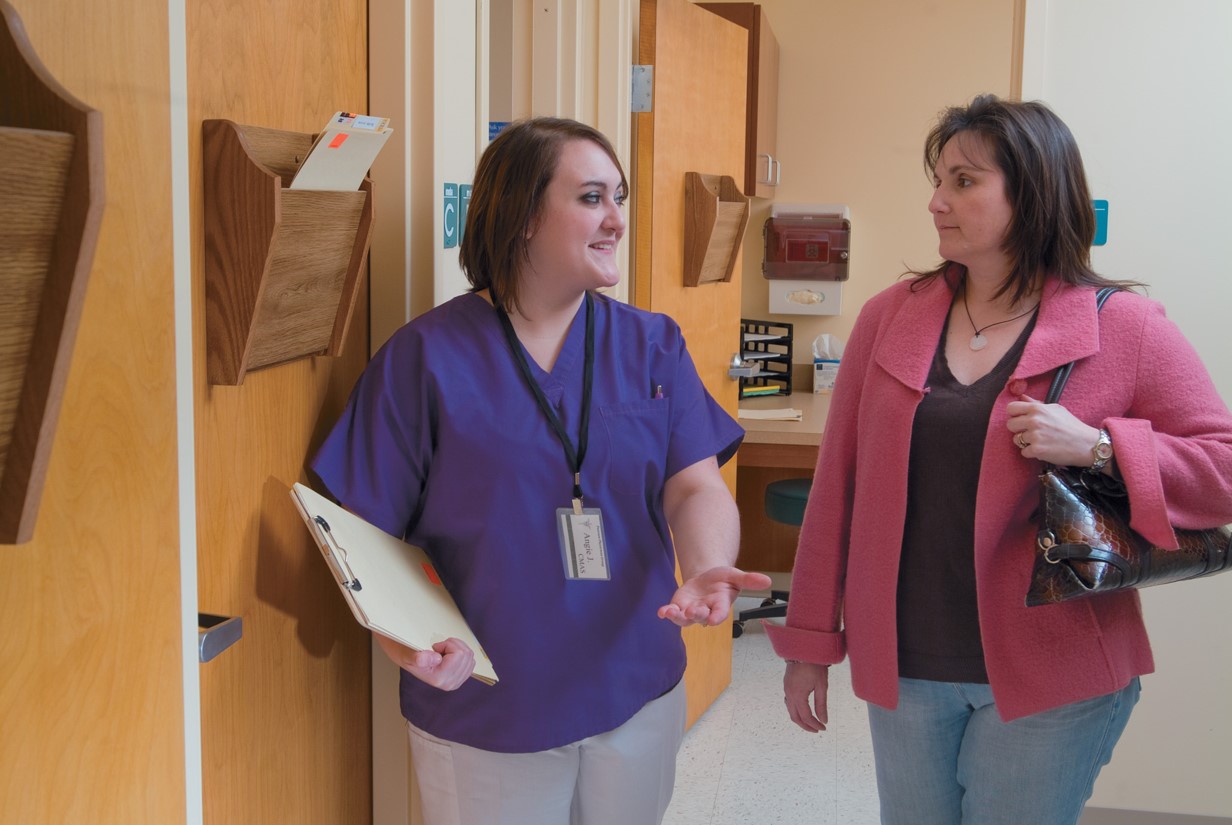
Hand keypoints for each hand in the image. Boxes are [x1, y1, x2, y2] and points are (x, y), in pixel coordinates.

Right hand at [374, 633, 475, 690]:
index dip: (448, 644)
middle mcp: (450, 683)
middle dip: (454, 645)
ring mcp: (456, 682)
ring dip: (458, 648)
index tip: (436, 647)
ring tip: (444, 651)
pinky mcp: (461, 679)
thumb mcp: (410, 656)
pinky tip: (451, 655)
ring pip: (470, 656)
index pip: (459, 654)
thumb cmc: (411, 657)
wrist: (410, 663)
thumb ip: (420, 658)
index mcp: (440, 678)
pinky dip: (462, 654)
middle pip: (466, 654)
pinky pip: (471, 661)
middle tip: (440, 647)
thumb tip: (436, 659)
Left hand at [657, 566, 773, 626]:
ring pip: (684, 619)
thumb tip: (767, 580)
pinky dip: (667, 613)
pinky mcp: (679, 607)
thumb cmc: (723, 580)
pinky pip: (673, 613)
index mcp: (720, 605)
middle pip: (700, 617)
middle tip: (692, 611)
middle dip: (696, 614)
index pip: (719, 614)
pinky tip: (661, 611)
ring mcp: (691, 611)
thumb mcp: (736, 576)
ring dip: (677, 616)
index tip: (712, 620)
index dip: (716, 617)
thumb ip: (749, 580)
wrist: (707, 578)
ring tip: (670, 612)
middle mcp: (705, 611)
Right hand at [784, 661, 828, 732]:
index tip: (823, 728)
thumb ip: (822, 705)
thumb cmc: (814, 665)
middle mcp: (789, 694)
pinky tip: (802, 709)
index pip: (806, 717)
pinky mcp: (787, 684)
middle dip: (806, 726)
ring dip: (800, 719)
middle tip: (817, 729)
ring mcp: (786, 689)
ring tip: (811, 722)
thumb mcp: (821, 686)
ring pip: (790, 710)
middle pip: (795, 717)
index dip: (815, 724)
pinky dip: (795, 710)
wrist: (804, 649)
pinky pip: (788, 702)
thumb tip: (823, 720)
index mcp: (798, 695)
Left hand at [1006, 394, 1102, 467]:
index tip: (1020, 419)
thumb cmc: (1072, 426)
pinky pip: (1024, 452)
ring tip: (1040, 441)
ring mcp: (1035, 436)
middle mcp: (1034, 421)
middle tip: (1030, 432)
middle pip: (1010, 425)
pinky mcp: (1037, 450)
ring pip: (1016, 439)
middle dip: (1018, 429)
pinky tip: (1043, 449)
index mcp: (1037, 409)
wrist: (1086, 444)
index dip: (1014, 414)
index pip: (1011, 408)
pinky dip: (1032, 452)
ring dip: (1025, 442)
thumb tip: (1022, 397)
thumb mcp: (1056, 409)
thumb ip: (1037, 404)